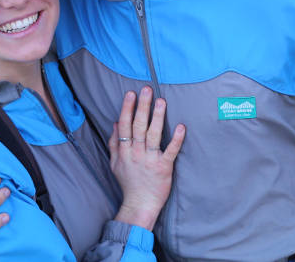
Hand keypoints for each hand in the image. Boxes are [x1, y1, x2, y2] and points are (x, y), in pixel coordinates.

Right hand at [108, 86, 184, 230]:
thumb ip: (114, 143)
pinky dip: (176, 139)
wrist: (139, 204)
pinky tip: (180, 127)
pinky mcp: (164, 167)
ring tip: (161, 101)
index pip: (124, 125)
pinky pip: (170, 151)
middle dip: (142, 106)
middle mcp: (135, 153)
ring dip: (157, 117)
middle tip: (147, 90)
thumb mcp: (115, 163)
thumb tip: (115, 123)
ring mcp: (150, 160)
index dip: (127, 109)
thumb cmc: (128, 183)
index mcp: (124, 151)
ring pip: (153, 135)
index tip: (131, 94)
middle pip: (138, 126)